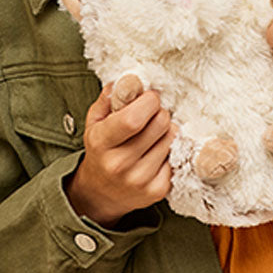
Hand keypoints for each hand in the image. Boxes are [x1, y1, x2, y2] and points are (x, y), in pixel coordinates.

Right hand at [65, 84, 174, 227]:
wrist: (99, 194)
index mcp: (102, 143)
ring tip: (152, 135)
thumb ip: (110, 98)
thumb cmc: (100, 151)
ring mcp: (140, 180)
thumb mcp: (95, 122)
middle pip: (160, 124)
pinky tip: (155, 152)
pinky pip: (177, 156)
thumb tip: (129, 79)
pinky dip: (169, 149)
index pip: (134, 118)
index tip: (149, 97)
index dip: (149, 101)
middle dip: (160, 112)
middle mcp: (120, 165)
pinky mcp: (158, 190)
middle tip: (151, 115)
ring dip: (166, 130)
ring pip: (172, 138)